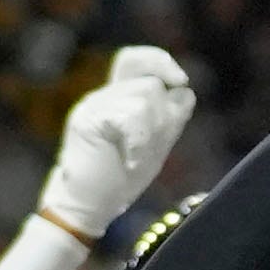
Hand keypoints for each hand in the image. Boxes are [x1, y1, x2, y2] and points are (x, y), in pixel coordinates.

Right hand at [40, 44, 198, 240]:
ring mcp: (92, 106)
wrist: (84, 208)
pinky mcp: (87, 119)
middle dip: (165, 115)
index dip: (159, 61)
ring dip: (153, 131)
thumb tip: (185, 92)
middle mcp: (101, 97)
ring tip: (138, 157)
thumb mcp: (151, 147)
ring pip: (146, 96)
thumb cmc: (116, 183)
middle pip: (150, 83)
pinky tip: (132, 162)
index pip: (134, 60)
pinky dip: (139, 143)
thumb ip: (166, 119)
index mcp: (114, 100)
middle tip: (153, 146)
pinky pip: (131, 116)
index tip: (180, 81)